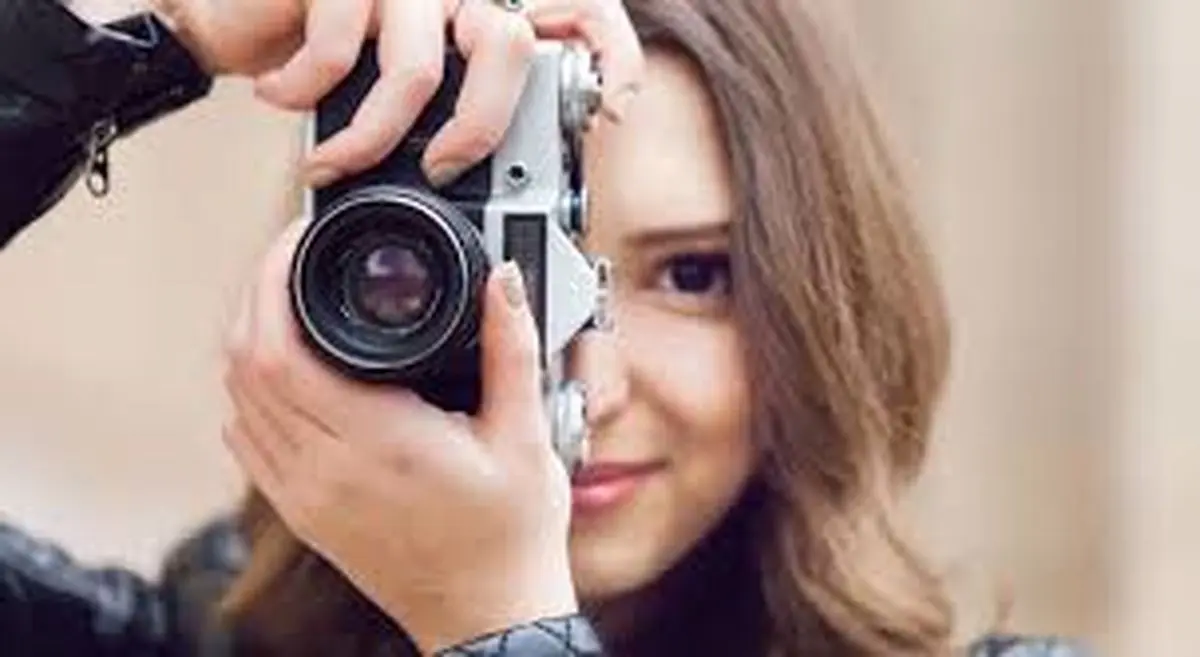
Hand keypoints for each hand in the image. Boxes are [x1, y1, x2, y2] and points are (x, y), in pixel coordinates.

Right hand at [153, 0, 643, 186]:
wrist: (233, 14)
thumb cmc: (333, 52)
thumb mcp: (405, 84)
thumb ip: (457, 105)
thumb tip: (497, 174)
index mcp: (484, 6)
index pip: (580, 8)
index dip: (611, 53)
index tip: (613, 111)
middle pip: (507, 45)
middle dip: (478, 125)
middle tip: (441, 170)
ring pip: (418, 69)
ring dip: (370, 136)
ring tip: (333, 163)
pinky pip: (337, 51)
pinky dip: (305, 94)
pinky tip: (282, 99)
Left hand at [221, 220, 575, 653]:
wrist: (488, 616)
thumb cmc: (511, 534)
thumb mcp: (527, 436)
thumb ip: (512, 349)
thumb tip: (501, 281)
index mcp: (379, 443)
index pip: (280, 350)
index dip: (270, 284)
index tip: (293, 245)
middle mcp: (326, 471)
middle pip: (244, 367)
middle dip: (256, 301)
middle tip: (291, 265)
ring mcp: (306, 498)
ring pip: (236, 402)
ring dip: (250, 346)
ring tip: (288, 308)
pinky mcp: (302, 516)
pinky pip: (247, 443)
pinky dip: (250, 397)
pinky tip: (286, 378)